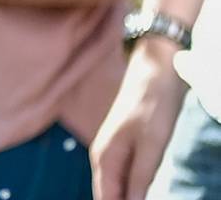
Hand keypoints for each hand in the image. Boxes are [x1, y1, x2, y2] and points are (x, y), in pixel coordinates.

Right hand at [94, 46, 188, 199]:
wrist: (155, 72)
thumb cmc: (153, 105)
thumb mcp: (151, 144)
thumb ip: (140, 177)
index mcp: (104, 158)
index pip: (105, 199)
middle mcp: (103, 157)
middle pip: (108, 194)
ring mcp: (114, 151)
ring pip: (117, 186)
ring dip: (127, 196)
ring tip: (143, 197)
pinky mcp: (126, 147)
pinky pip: (125, 176)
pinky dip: (133, 187)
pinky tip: (143, 191)